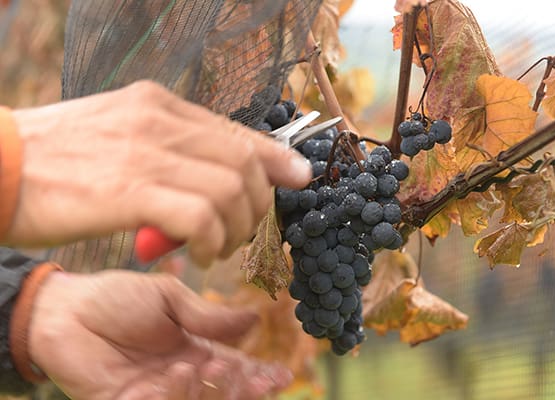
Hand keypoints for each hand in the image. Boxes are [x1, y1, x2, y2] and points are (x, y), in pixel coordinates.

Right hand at [8, 81, 310, 264]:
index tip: (298, 177)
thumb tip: (212, 185)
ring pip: (232, 189)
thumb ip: (168, 152)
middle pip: (245, 162)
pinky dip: (211, 241)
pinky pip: (202, 216)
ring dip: (236, 229)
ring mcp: (146, 152)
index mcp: (158, 104)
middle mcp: (159, 120)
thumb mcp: (119, 139)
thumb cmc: (57, 161)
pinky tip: (198, 256)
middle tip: (239, 234)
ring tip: (216, 250)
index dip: (275, 157)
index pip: (235, 131)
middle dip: (256, 205)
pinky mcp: (130, 189)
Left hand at [29, 270, 292, 399]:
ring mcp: (154, 393)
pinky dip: (167, 398)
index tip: (281, 377)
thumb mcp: (170, 298)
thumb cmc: (117, 296)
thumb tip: (254, 319)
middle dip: (239, 390)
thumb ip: (208, 315)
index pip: (234, 369)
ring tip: (195, 366)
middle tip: (243, 374)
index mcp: (193, 349)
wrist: (67, 308)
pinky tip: (168, 376)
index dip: (258, 376)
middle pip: (221, 395)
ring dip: (203, 392)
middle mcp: (179, 376)